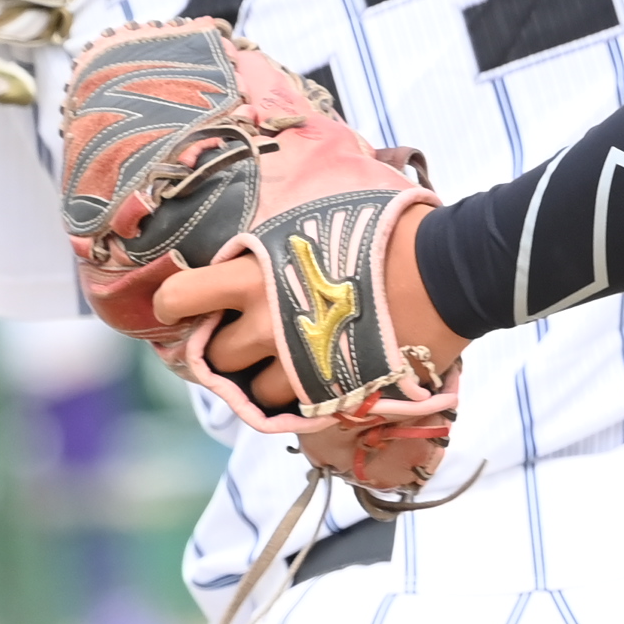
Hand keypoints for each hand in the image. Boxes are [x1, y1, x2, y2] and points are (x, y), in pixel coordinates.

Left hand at [150, 227, 456, 382]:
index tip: (192, 307)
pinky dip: (304, 394)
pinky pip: (296, 407)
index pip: (177, 298)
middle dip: (233, 345)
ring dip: (271, 376)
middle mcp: (265, 321)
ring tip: (300, 355)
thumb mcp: (320, 216)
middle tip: (259, 332)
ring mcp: (296, 362)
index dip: (178, 306)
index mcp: (254, 272)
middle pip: (217, 354)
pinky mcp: (329, 391)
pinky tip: (324, 373)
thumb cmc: (388, 232)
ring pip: (256, 388)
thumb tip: (259, 233)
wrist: (446, 272)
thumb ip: (280, 235)